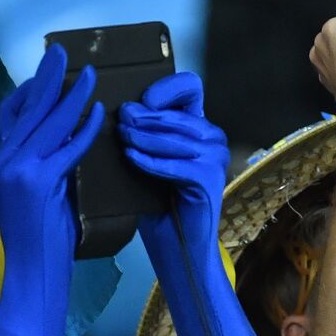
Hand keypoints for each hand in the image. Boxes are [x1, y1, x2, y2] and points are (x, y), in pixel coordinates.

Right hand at [0, 45, 102, 317]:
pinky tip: (99, 115)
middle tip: (61, 51)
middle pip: (27, 109)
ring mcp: (17, 172)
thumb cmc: (43, 246)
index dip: (30, 91)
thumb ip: (52, 169)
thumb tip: (72, 142)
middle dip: (47, 78)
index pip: (12, 116)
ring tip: (89, 73)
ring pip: (47, 123)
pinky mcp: (37, 183)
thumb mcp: (44, 198)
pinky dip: (84, 129)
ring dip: (71, 94)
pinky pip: (66, 148)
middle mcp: (2, 163)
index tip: (49, 72)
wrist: (33, 278)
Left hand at [119, 72, 229, 254]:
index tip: (141, 102)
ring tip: (123, 139)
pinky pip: (177, 163)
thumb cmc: (158, 206)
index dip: (165, 88)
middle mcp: (212, 139)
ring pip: (175, 136)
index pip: (190, 87)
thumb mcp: (146, 161)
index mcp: (199, 128)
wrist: (176, 248)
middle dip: (145, 116)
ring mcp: (215, 158)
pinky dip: (152, 161)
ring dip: (145, 137)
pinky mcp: (211, 179)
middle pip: (177, 113)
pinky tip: (132, 158)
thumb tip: (123, 111)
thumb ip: (141, 135)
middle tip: (120, 120)